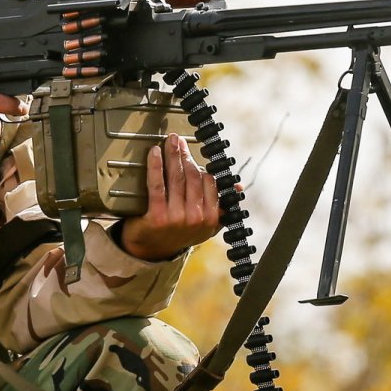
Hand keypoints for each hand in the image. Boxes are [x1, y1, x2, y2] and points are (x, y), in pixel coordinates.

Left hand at [118, 133, 222, 261]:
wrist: (151, 250)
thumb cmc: (178, 233)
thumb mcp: (206, 225)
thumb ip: (222, 206)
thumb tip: (238, 187)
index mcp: (211, 218)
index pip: (210, 182)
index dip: (199, 165)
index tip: (191, 152)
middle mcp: (196, 218)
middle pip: (192, 177)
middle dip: (185, 155)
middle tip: (177, 140)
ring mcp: (177, 218)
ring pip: (176, 178)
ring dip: (173, 155)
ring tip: (169, 141)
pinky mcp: (158, 216)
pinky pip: (157, 185)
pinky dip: (156, 165)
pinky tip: (155, 152)